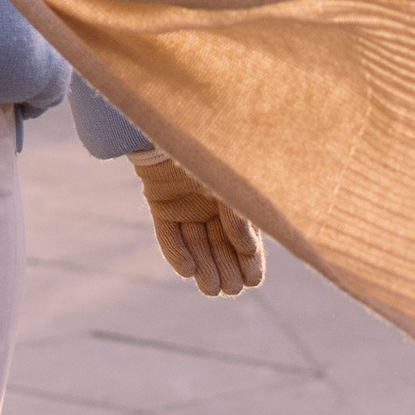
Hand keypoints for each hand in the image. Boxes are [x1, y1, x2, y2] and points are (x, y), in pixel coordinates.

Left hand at [132, 152, 265, 296]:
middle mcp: (210, 206)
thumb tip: (248, 252)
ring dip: (203, 268)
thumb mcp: (233, 188)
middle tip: (231, 288)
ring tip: (210, 289)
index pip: (244, 239)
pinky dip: (177, 253)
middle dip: (227, 269)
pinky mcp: (161, 205)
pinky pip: (169, 235)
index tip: (253, 280)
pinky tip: (187, 271)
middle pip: (220, 246)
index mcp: (234, 200)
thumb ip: (240, 218)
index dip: (250, 261)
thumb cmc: (212, 154)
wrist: (175, 125)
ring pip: (196, 245)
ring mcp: (185, 206)